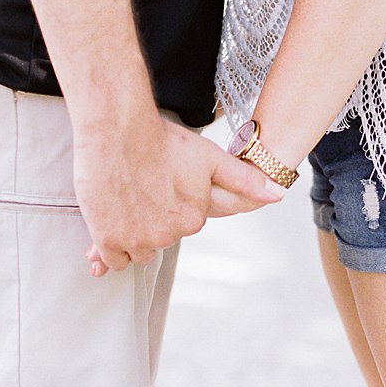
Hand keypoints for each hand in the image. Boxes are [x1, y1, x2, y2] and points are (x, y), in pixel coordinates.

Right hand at [78, 117, 285, 277]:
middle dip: (148, 222)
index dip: (168, 206)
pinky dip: (107, 247)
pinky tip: (108, 221)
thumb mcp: (211, 158)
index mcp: (193, 219)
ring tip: (123, 201)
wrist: (118, 128)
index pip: (180, 226)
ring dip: (127, 235)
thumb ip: (245, 181)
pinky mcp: (108, 239)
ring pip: (133, 251)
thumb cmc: (162, 139)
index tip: (158, 185)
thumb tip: (279, 195)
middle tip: (138, 190)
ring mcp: (137, 240)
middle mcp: (167, 235)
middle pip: (156, 240)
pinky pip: (110, 258)